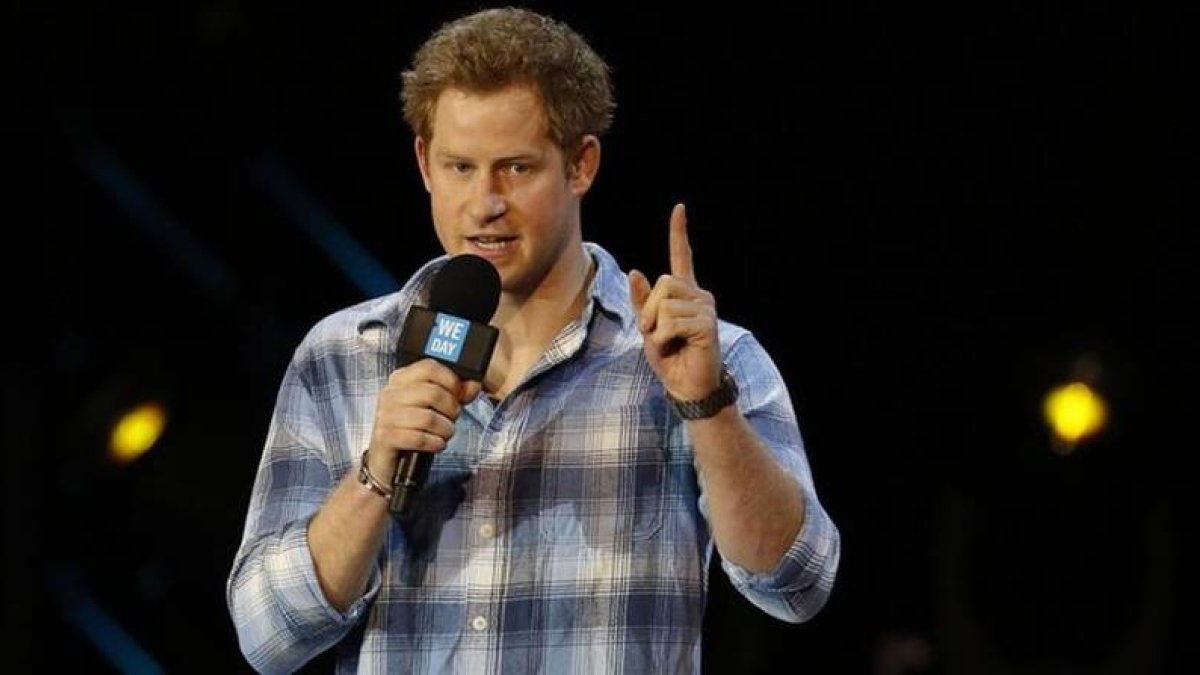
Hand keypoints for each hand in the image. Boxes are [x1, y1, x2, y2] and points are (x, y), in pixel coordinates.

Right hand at [366, 359, 481, 478]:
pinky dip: (435, 443)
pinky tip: (436, 444)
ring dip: (445, 429)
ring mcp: (385, 415)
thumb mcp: (433, 406)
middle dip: (451, 409)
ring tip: (444, 433)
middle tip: (452, 419)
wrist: (388, 460)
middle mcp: (390, 394)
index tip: (460, 395)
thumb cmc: (413, 428)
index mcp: (400, 379)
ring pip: (428, 418)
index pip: (429, 367)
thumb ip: (455, 392)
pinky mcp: (385, 437)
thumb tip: (474, 384)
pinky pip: (419, 438)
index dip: (451, 381)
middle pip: (432, 393)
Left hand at [628, 203, 722, 400]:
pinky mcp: (707, 324)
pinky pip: (670, 322)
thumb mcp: (648, 327)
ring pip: (664, 303)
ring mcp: (705, 308)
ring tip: (669, 343)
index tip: (679, 208)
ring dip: (656, 327)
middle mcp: (699, 295)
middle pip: (663, 282)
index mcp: (684, 293)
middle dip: (649, 309)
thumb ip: (641, 302)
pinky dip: (663, 339)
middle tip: (654, 332)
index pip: (682, 257)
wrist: (686, 385)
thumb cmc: (669, 357)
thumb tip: (636, 271)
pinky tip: (676, 348)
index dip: (679, 233)